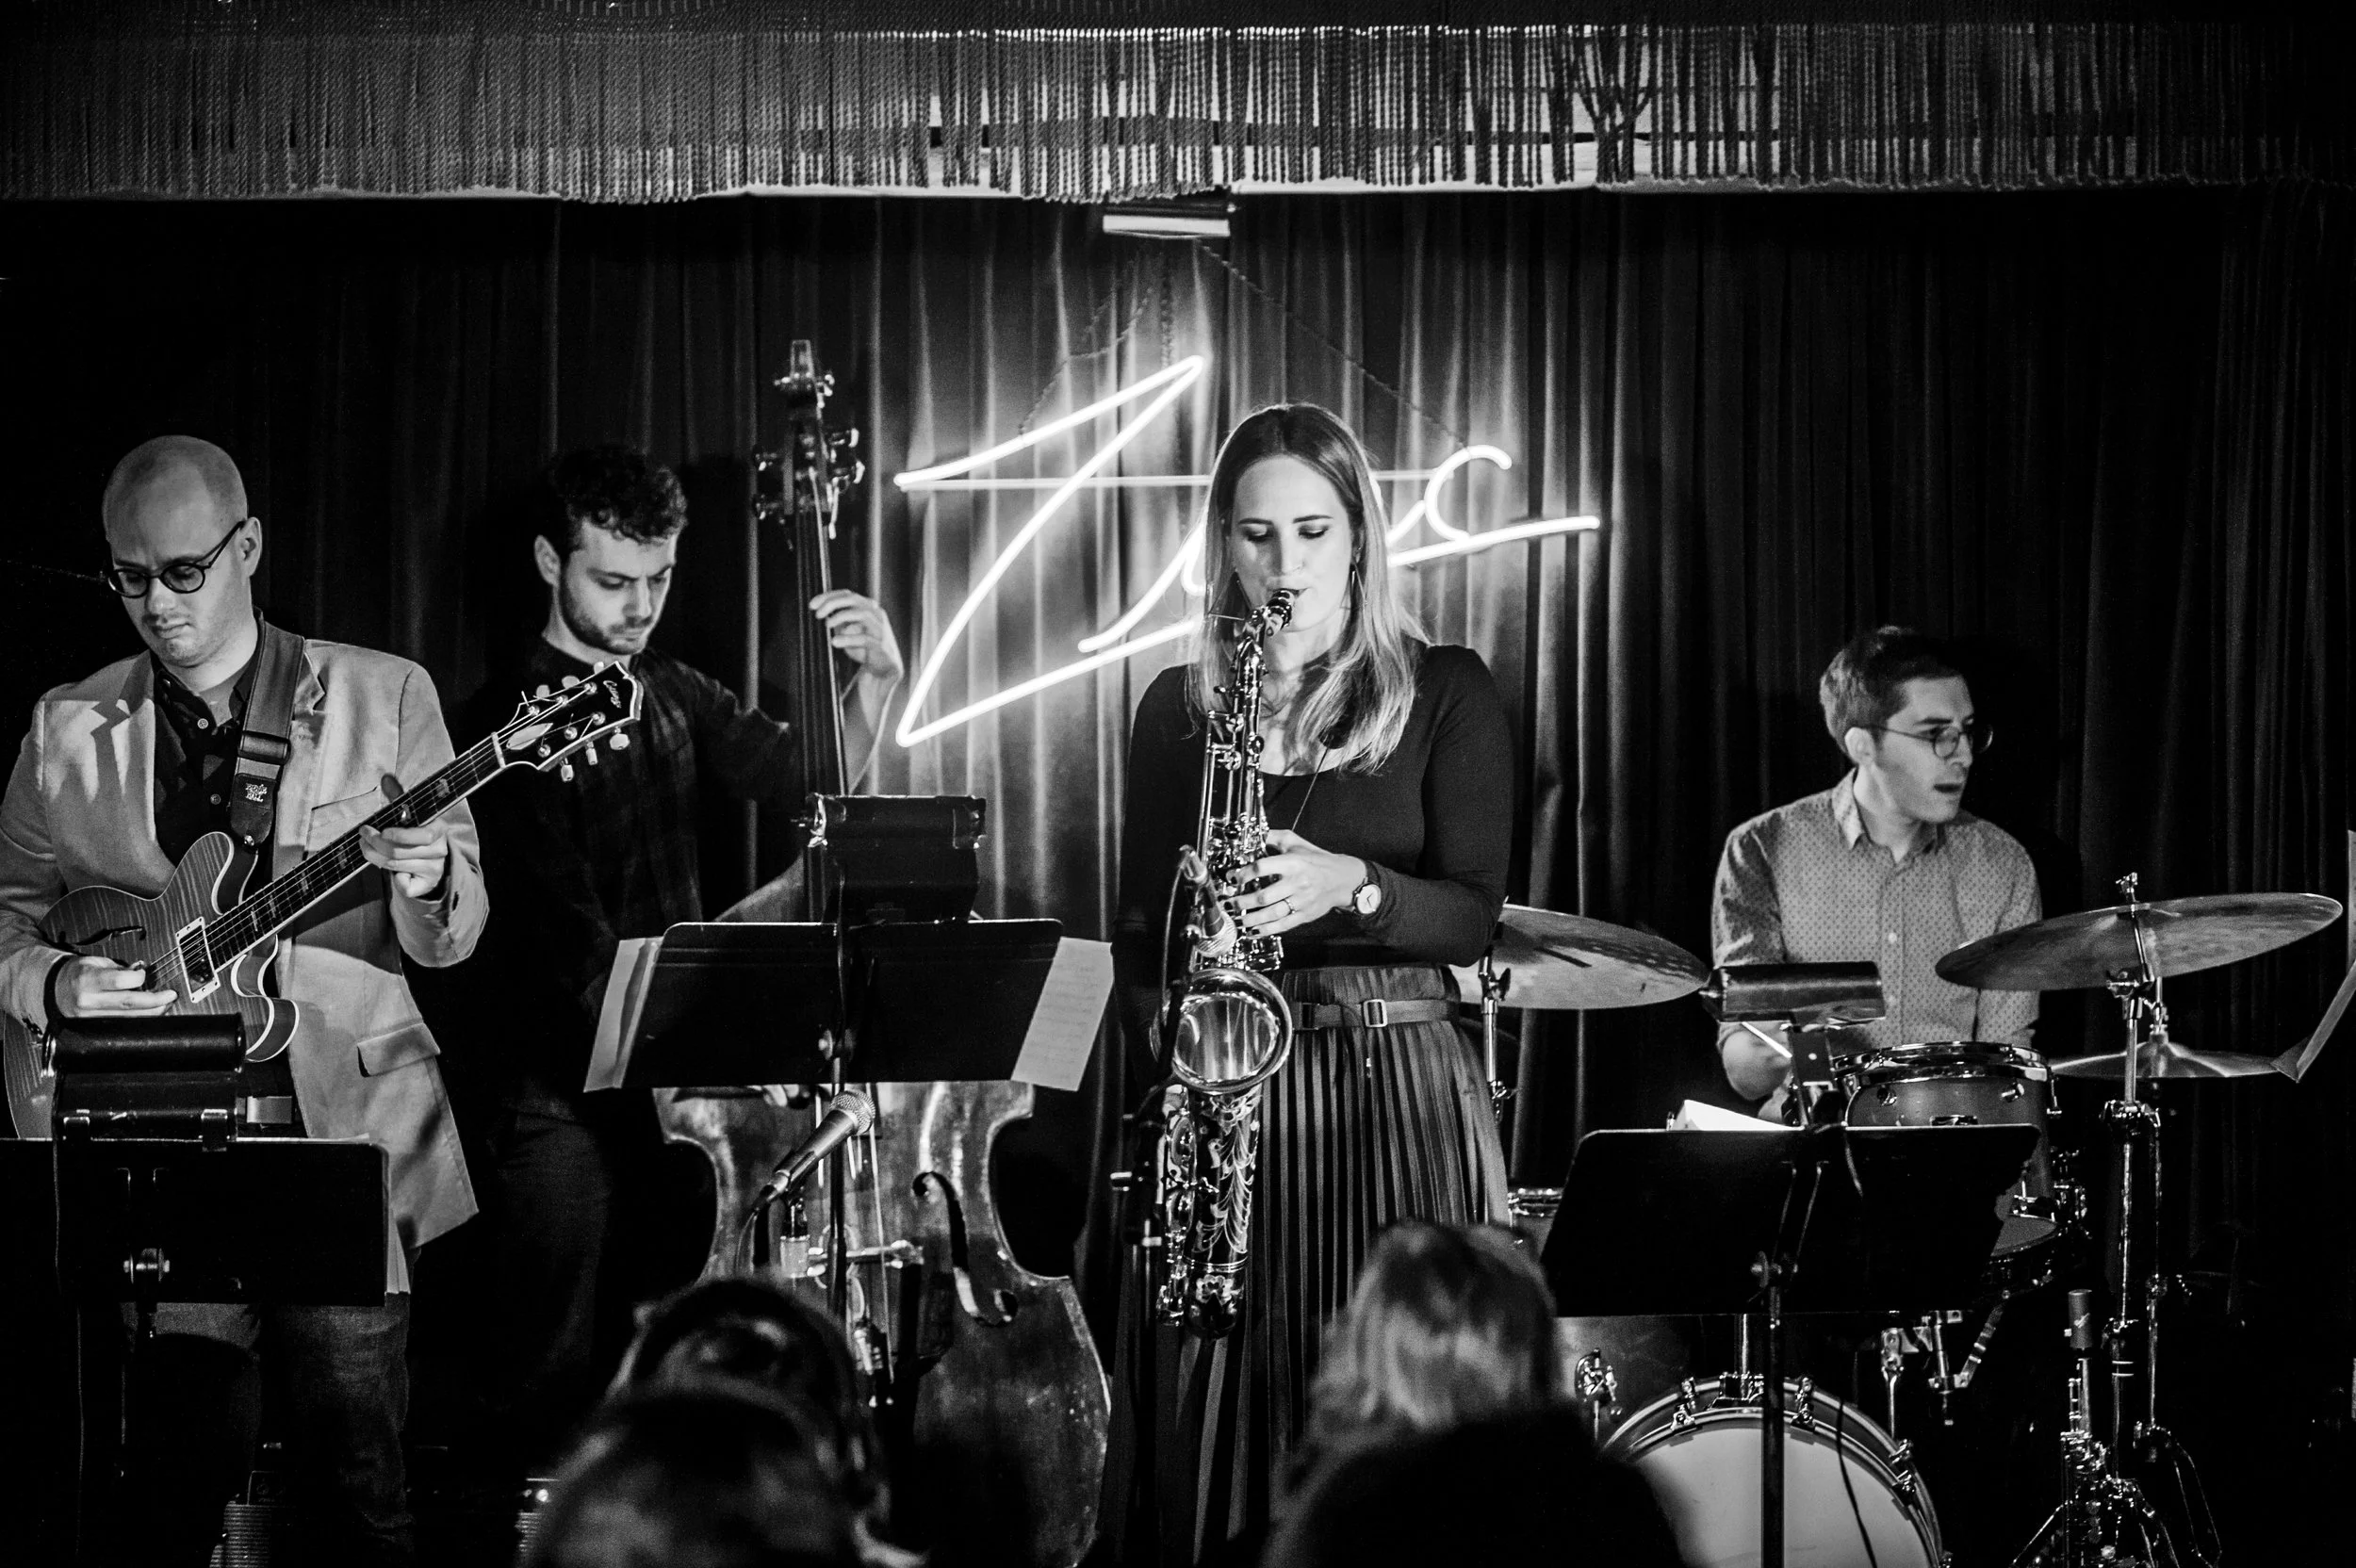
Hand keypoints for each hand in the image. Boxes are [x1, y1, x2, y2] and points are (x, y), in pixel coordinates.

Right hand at [57, 955, 174, 1017]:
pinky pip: (119, 1025)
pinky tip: (147, 1014)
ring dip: (150, 1012)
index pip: (120, 980)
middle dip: (154, 1001)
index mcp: (88, 979)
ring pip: (126, 1018)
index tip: (146, 974)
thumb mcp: (96, 962)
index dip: (139, 978)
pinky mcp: (92, 1027)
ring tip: (165, 1005)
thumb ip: (120, 968)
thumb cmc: (78, 972)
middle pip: (128, 1003)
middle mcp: (88, 999)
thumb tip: (142, 971)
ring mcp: (88, 1016)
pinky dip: (136, 1019)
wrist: (54, 988)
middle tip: (170, 996)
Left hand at [359, 822, 450, 900]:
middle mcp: (439, 850)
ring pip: (395, 865)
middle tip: (364, 836)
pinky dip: (395, 881)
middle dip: (375, 843)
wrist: (430, 862)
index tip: (382, 833)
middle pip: (399, 852)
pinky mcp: (428, 884)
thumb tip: (378, 821)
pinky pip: (405, 886)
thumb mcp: (414, 824)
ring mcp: (435, 868)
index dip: (400, 835)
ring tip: (366, 847)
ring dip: (375, 856)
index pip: (424, 836)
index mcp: (438, 830)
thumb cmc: (416, 839)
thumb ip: (402, 821)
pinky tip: (394, 873)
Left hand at [810, 590, 904, 685]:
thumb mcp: (848, 629)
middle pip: (853, 599)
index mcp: (868, 607)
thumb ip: (838, 619)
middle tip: (817, 614)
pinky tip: (835, 642)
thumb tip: (818, 610)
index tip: (812, 605)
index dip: (828, 597)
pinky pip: (865, 639)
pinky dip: (848, 639)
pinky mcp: (882, 645)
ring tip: (827, 625)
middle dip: (832, 603)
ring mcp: (880, 628)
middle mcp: (876, 613)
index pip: (846, 595)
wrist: (884, 667)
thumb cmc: (864, 646)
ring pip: (861, 614)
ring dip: (841, 617)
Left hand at [1228, 830, 1366, 936]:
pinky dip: (1266, 930)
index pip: (1262, 868)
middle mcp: (1296, 883)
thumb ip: (1273, 837)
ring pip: (1271, 913)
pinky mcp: (1304, 915)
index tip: (1232, 877)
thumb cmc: (1316, 860)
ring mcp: (1301, 901)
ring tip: (1237, 918)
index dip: (1243, 873)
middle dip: (1242, 901)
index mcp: (1292, 863)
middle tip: (1229, 902)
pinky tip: (1253, 930)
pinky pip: (1283, 925)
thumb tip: (1253, 835)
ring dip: (1250, 918)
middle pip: (1263, 896)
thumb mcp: (1296, 843)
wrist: (1342, 879)